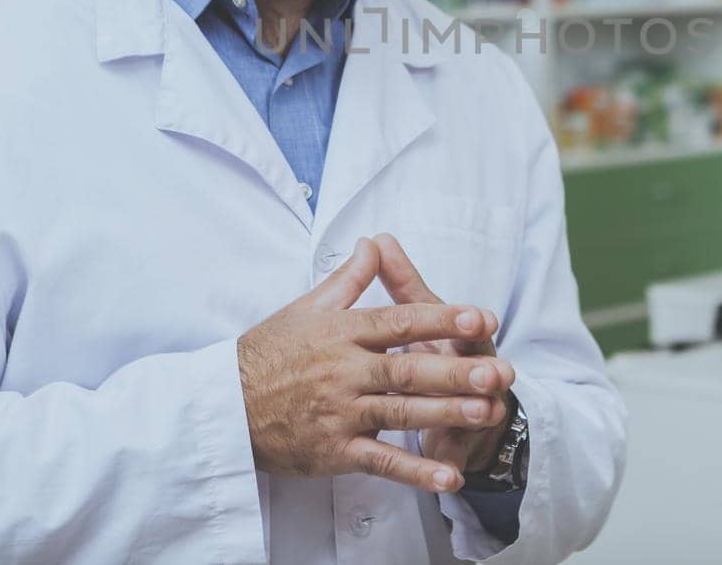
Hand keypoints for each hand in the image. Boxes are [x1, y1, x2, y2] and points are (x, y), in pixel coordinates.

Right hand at [236, 238, 511, 493]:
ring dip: (446, 414)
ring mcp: (339, 413)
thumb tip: (375, 243)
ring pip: (401, 412)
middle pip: (407, 369)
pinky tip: (448, 477)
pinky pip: (380, 461)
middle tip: (498, 372)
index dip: (441, 319)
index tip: (481, 317)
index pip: (399, 321)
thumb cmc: (268, 353)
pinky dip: (415, 471)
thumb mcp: (306, 307)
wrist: (223, 405)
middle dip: (455, 371)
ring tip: (488, 412)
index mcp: (341, 332)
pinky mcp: (333, 451)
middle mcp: (343, 371)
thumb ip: (349, 280)